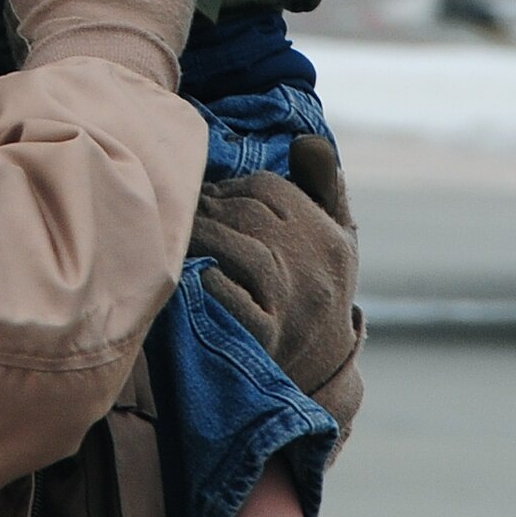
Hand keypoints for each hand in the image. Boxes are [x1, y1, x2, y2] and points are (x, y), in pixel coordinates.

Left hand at [187, 138, 364, 448]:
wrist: (314, 375)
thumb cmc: (314, 295)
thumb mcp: (334, 243)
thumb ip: (323, 188)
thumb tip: (306, 140)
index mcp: (334, 239)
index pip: (273, 189)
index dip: (233, 185)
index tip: (211, 192)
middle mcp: (320, 269)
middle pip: (253, 215)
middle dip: (212, 206)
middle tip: (185, 208)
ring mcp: (294, 303)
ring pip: (245, 250)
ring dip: (205, 236)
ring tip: (181, 233)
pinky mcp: (266, 337)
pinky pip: (230, 296)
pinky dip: (207, 279)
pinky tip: (190, 272)